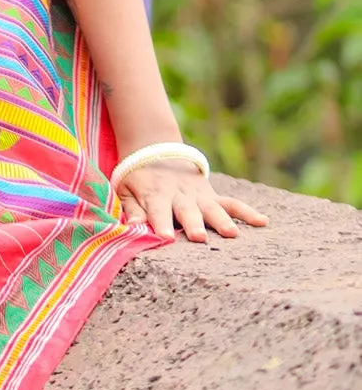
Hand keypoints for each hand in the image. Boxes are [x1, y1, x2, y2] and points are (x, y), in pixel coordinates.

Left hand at [115, 160, 267, 242]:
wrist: (155, 151)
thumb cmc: (138, 178)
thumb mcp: (126, 191)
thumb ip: (131, 209)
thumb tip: (131, 228)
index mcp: (155, 194)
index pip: (157, 210)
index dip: (160, 223)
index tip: (164, 237)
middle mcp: (179, 195)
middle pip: (187, 210)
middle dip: (194, 223)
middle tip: (200, 237)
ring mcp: (199, 195)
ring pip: (212, 207)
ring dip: (222, 220)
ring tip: (233, 234)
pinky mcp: (212, 195)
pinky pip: (232, 202)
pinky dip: (247, 211)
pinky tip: (263, 221)